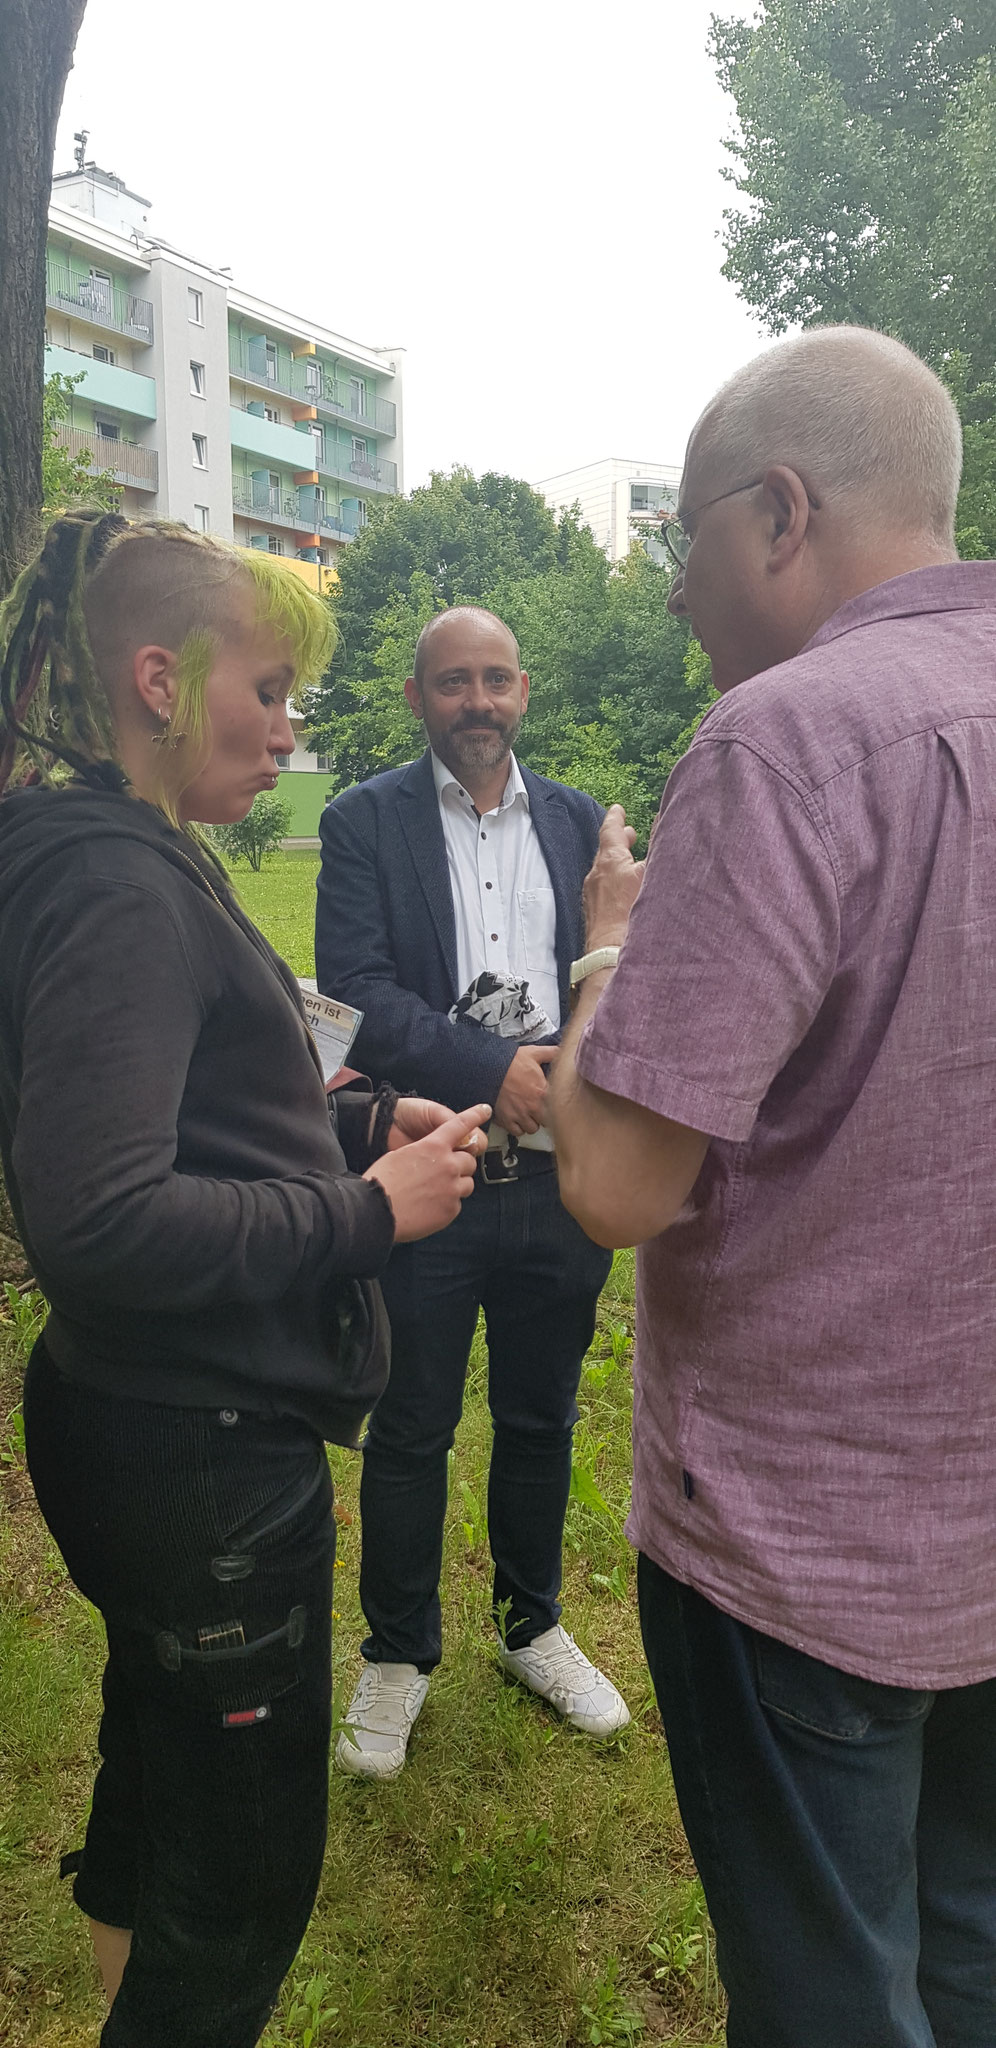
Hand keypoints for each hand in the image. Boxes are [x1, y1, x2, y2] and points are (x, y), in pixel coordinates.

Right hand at [365, 1103, 490, 1241]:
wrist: (376, 1211)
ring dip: (456, 1185)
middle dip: (460, 1165)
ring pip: (467, 1184)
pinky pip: (457, 1204)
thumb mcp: (400, 1155)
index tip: (485, 1109)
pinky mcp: (451, 1209)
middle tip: (443, 1173)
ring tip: (434, 1192)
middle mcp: (448, 1165)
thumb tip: (430, 1159)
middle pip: (469, 1161)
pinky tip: (429, 1207)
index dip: (474, 1115)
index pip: (460, 1125)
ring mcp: (452, 1188)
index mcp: (433, 1146)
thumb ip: (423, 1153)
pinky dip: (447, 1204)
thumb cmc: (382, 1181)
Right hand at [493, 1045, 557, 1136]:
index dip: (554, 1105)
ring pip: (532, 1128)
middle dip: (543, 1115)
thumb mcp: (534, 1053)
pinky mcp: (507, 1119)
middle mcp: (533, 1106)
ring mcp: (520, 1114)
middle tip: (538, 1108)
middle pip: (546, 1121)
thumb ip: (551, 1053)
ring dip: (531, 1122)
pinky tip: (517, 1118)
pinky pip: (517, 1132)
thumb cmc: (509, 1061)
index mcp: (543, 1092)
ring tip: (528, 1114)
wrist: (488, 1067)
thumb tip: (562, 1050)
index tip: (550, 1102)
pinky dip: (517, 1127)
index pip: (558, 1108)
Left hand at [582, 805, 645, 949]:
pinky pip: (605, 890)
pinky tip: (627, 892)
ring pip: (605, 872)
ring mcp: (593, 897)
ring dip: (618, 863)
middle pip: (606, 851)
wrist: (612, 954)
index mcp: (609, 861)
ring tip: (631, 862)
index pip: (609, 830)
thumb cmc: (632, 915)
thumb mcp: (651, 873)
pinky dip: (615, 882)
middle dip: (619, 840)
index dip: (615, 818)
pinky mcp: (595, 915)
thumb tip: (661, 820)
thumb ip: (658, 845)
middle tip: (630, 834)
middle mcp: (596, 876)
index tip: (618, 810)